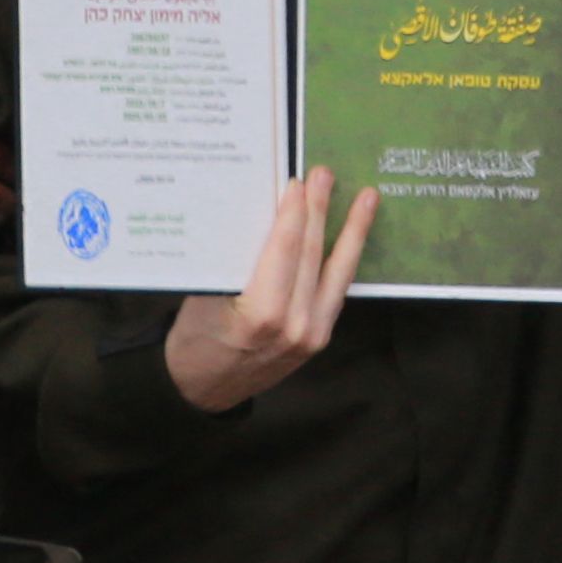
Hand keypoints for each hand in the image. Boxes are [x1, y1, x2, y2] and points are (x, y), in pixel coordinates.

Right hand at [164, 166, 376, 411]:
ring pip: (336, 272)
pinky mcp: (320, 338)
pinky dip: (345, 259)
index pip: (285, 250)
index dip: (294, 212)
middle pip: (313, 255)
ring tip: (367, 198)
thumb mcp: (202, 295)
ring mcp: (312, 334)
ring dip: (352, 231)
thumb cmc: (193, 339)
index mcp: (261, 315)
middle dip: (321, 210)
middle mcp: (294, 326)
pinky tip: (354, 237)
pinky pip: (335, 291)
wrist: (203, 388)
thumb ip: (234, 259)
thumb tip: (258, 210)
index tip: (298, 181)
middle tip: (326, 174)